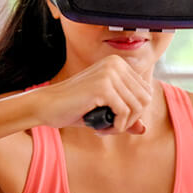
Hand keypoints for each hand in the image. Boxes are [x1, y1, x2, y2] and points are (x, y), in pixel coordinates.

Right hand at [36, 55, 152, 134]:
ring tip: (104, 129)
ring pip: (137, 107)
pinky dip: (115, 127)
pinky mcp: (104, 87)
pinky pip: (124, 113)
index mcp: (118, 63)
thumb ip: (126, 117)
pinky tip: (98, 129)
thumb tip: (144, 129)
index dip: (134, 112)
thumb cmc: (74, 108)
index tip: (115, 120)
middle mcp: (116, 64)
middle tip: (110, 127)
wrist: (47, 105)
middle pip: (145, 99)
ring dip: (123, 125)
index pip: (145, 91)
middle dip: (131, 119)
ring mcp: (110, 74)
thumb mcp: (105, 111)